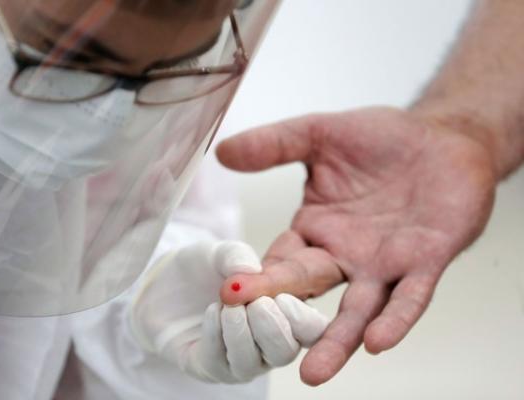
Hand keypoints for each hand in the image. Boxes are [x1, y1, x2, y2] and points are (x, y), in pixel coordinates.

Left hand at [128, 240, 328, 382]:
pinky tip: (212, 312)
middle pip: (285, 353)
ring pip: (252, 364)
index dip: (304, 320)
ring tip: (228, 306)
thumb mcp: (219, 252)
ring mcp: (237, 359)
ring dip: (242, 334)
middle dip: (273, 330)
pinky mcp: (208, 367)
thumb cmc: (201, 269)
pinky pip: (220, 364)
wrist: (160, 283)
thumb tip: (251, 272)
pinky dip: (217, 337)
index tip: (284, 298)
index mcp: (282, 313)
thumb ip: (239, 256)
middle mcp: (265, 343)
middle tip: (257, 305)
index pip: (311, 331)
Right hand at [216, 106, 495, 384]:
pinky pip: (408, 297)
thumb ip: (273, 144)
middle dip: (277, 304)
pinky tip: (376, 341)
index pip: (278, 260)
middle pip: (307, 287)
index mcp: (315, 230)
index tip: (228, 289)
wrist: (444, 139)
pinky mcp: (425, 262)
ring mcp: (384, 264)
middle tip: (246, 318)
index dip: (255, 275)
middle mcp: (344, 255)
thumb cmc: (383, 139)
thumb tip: (223, 151)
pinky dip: (394, 320)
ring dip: (335, 343)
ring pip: (356, 311)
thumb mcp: (319, 134)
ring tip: (312, 373)